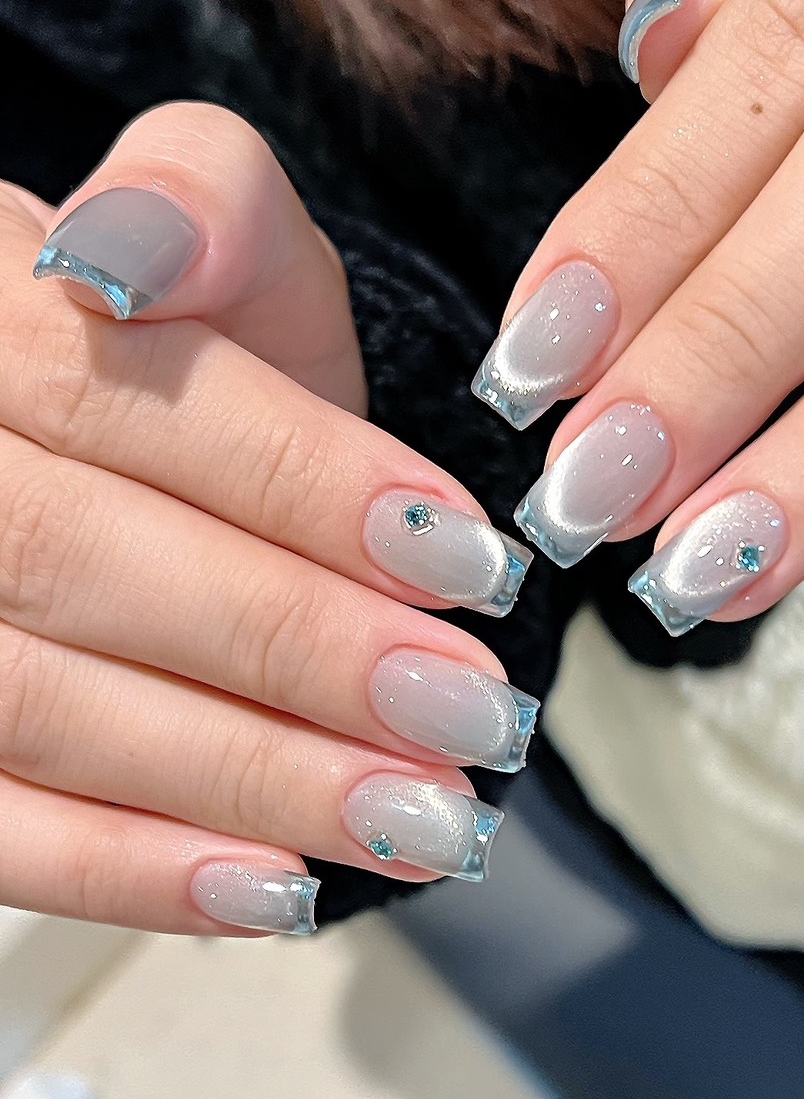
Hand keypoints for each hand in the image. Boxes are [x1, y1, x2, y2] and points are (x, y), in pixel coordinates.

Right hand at [0, 103, 535, 935]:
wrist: (133, 445)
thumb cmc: (195, 354)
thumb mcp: (227, 249)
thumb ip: (202, 206)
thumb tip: (128, 254)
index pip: (111, 394)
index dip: (295, 484)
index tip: (465, 562)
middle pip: (71, 559)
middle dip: (292, 648)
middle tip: (466, 715)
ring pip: (35, 704)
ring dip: (243, 776)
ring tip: (418, 815)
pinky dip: (129, 872)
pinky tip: (275, 891)